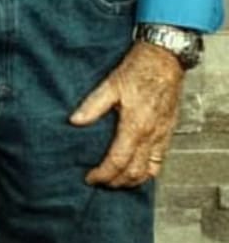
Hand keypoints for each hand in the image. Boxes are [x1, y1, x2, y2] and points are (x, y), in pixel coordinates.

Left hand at [69, 39, 183, 186]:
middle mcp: (151, 135)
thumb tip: (74, 121)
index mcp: (135, 126)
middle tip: (101, 182)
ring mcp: (162, 136)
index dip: (102, 174)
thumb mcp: (111, 84)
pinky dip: (149, 172)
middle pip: (134, 172)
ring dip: (133, 181)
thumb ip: (93, 105)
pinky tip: (139, 170)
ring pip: (150, 171)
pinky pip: (160, 161)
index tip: (90, 178)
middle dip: (116, 182)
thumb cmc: (139, 69)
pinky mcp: (168, 132)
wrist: (165, 59)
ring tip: (118, 182)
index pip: (117, 161)